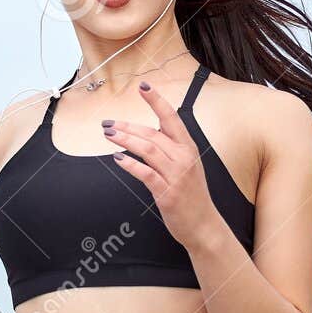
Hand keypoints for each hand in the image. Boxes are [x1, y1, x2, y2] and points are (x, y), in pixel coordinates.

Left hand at [103, 79, 219, 247]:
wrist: (204, 225)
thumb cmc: (192, 195)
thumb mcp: (186, 165)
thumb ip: (170, 149)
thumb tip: (145, 134)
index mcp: (188, 148)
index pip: (171, 118)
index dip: (156, 101)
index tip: (143, 87)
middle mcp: (183, 158)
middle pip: (152, 133)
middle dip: (127, 125)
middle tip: (108, 122)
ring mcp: (176, 175)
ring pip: (148, 149)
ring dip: (125, 139)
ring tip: (108, 134)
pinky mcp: (167, 192)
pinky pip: (146, 174)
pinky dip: (130, 165)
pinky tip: (118, 159)